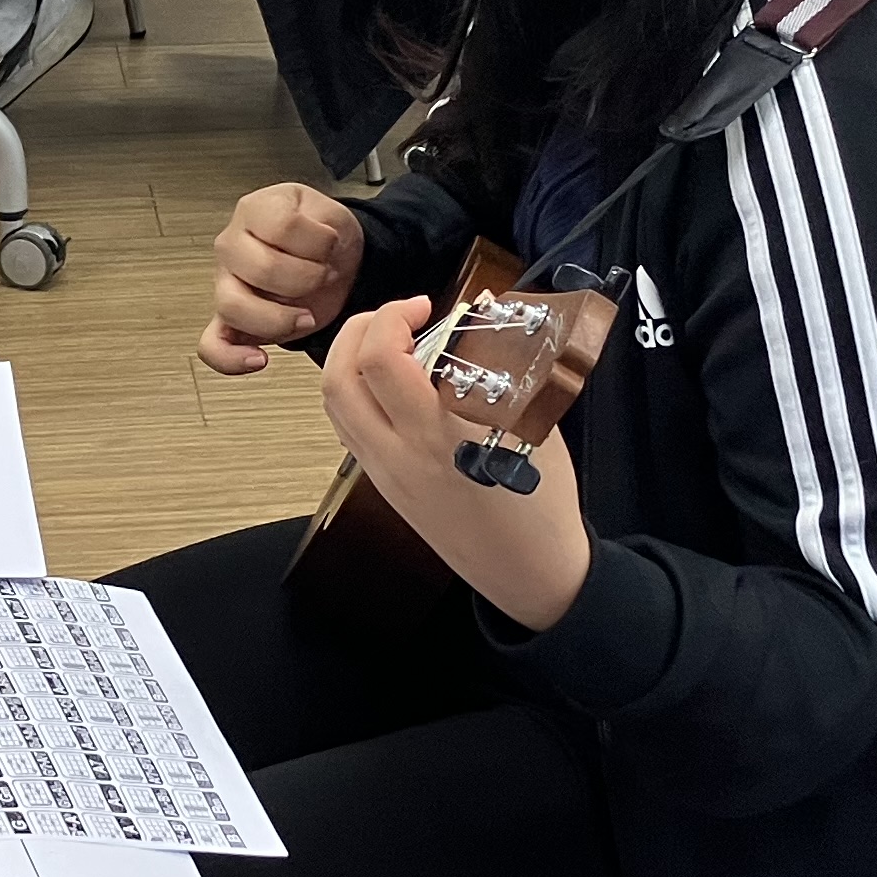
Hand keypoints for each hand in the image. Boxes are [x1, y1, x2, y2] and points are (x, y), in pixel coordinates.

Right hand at [199, 185, 363, 375]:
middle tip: (324, 277)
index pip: (282, 227)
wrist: (329, 259)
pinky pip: (212, 344)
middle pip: (262, 269)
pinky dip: (230, 358)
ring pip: (233, 306)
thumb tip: (320, 256)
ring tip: (305, 315)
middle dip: (308, 279)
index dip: (318, 242)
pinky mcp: (228, 319)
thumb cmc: (324, 237)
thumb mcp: (334, 216)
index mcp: (255, 210)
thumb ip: (326, 230)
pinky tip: (259, 359)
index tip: (330, 246)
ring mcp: (225, 283)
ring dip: (280, 317)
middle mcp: (231, 245)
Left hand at [319, 298, 594, 630]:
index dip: (393, 316)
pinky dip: (357, 393)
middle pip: (338, 379)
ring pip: (335, 405)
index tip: (423, 307)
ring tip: (389, 343)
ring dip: (350, 360)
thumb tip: (479, 323)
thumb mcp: (532, 423)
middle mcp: (400, 454)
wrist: (528, 570)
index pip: (381, 360)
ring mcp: (385, 474)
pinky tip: (391, 385)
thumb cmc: (540, 503)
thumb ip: (499, 371)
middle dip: (358, 331)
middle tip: (396, 317)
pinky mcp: (384, 486)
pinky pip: (349, 430)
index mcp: (439, 435)